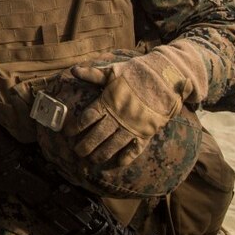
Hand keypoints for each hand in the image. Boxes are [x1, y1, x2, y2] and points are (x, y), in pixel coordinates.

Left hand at [65, 42, 206, 166]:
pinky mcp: (147, 132)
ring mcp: (133, 126)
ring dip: (102, 153)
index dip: (76, 126)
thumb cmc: (137, 73)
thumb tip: (73, 70)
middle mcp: (119, 116)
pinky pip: (136, 148)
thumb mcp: (113, 71)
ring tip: (92, 160)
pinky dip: (128, 156)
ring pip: (114, 144)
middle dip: (86, 144)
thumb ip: (93, 74)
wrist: (166, 78)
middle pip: (98, 134)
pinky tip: (118, 163)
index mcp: (109, 101)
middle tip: (76, 152)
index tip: (67, 133)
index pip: (88, 117)